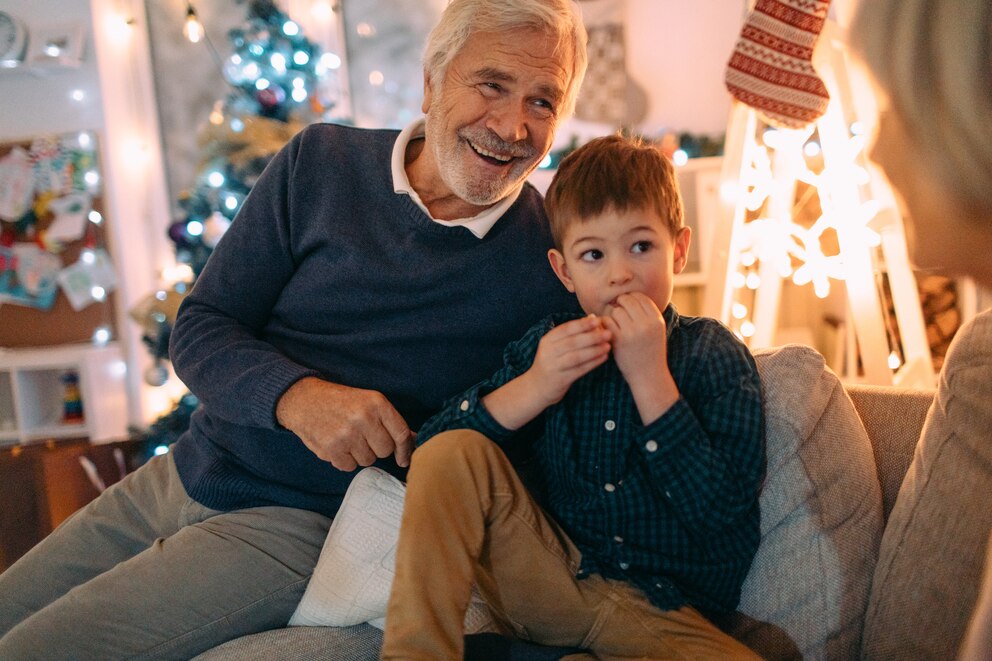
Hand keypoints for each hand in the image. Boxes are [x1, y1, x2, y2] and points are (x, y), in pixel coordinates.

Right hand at [276, 377, 413, 470]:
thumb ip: (390, 421)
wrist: (303, 400)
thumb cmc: (340, 402)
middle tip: (363, 436)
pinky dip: (344, 460)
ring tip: (348, 438)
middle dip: (376, 447)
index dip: (405, 450)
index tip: (403, 459)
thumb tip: (412, 441)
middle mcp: (363, 418)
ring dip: (360, 454)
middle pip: (385, 450)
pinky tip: (337, 445)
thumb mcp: (368, 401)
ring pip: (368, 460)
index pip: (401, 434)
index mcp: (376, 403)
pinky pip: (350, 467)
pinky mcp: (331, 450)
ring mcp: (347, 435)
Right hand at [527, 315, 611, 405]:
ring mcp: (553, 367)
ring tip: (608, 346)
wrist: (537, 388)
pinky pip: (579, 370)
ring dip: (594, 350)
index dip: (582, 324)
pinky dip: (592, 363)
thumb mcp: (555, 346)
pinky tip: (603, 358)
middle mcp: (548, 352)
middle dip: (592, 337)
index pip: (565, 329)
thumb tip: (592, 318)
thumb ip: (572, 334)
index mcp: (547, 340)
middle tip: (608, 333)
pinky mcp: (560, 379)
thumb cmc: (551, 363)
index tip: (598, 321)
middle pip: (572, 342)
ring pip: (576, 356)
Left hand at [602, 292, 667, 378]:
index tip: (628, 306)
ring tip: (617, 324)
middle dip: (621, 304)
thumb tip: (632, 295)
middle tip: (619, 313)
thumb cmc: (651, 350)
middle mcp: (646, 324)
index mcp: (657, 320)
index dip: (632, 298)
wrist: (648, 375)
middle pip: (628, 300)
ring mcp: (632, 332)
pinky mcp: (619, 340)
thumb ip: (648, 313)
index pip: (641, 297)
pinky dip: (605, 324)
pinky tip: (609, 330)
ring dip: (613, 315)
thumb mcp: (657, 330)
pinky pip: (607, 321)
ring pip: (616, 310)